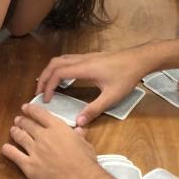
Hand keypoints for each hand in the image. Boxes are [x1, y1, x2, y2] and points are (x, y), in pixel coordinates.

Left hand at [1, 104, 99, 178]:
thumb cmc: (85, 161)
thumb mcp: (85, 144)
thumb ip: (79, 135)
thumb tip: (79, 129)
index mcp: (57, 128)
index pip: (40, 114)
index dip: (31, 110)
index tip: (25, 107)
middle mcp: (43, 136)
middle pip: (28, 125)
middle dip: (22, 121)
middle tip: (18, 120)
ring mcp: (34, 150)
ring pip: (20, 137)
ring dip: (15, 132)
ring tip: (12, 130)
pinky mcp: (28, 165)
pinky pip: (14, 155)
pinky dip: (8, 150)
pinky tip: (5, 148)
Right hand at [36, 48, 150, 125]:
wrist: (139, 59)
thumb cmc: (126, 76)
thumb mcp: (112, 96)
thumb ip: (94, 109)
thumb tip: (78, 122)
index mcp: (85, 68)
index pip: (58, 73)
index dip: (48, 86)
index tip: (45, 100)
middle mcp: (82, 60)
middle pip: (55, 63)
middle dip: (44, 77)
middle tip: (39, 93)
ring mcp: (86, 56)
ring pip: (60, 59)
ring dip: (50, 71)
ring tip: (46, 86)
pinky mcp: (90, 57)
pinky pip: (68, 60)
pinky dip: (59, 68)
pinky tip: (63, 79)